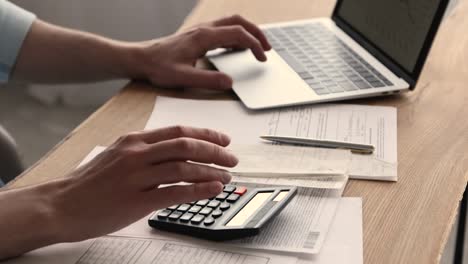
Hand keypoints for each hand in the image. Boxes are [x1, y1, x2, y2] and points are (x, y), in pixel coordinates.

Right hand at [50, 126, 237, 241]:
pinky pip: (175, 192)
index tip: (223, 140)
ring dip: (211, 170)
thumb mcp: (116, 156)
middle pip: (186, 145)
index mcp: (134, 140)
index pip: (179, 131)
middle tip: (232, 159)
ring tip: (226, 175)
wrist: (60, 205)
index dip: (206, 134)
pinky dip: (199, 189)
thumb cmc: (88, 183)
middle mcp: (137, 153)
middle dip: (215, 151)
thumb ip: (145, 151)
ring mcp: (136, 176)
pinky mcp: (136, 200)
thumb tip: (175, 154)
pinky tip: (213, 189)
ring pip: (184, 167)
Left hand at [136, 15, 270, 89]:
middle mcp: (204, 29)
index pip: (238, 34)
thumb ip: (208, 81)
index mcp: (204, 37)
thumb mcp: (183, 78)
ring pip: (231, 23)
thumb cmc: (159, 68)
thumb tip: (230, 82)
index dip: (254, 44)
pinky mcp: (197, 36)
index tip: (262, 58)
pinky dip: (236, 36)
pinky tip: (237, 48)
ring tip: (257, 47)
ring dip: (247, 32)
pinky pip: (222, 30)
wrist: (141, 59)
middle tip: (268, 48)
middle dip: (257, 33)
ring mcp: (200, 31)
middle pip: (238, 21)